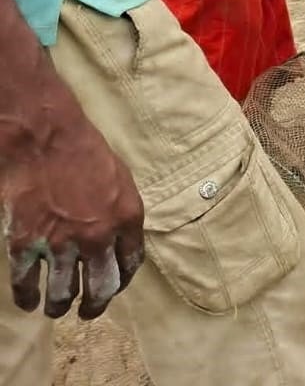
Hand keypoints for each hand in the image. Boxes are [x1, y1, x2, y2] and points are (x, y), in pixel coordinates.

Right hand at [2, 81, 144, 318]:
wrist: (44, 138)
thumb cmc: (84, 151)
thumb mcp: (120, 180)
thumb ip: (121, 213)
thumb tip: (119, 240)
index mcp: (127, 218)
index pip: (130, 264)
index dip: (121, 281)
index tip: (114, 287)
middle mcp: (99, 237)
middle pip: (102, 288)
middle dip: (95, 305)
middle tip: (88, 311)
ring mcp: (62, 244)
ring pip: (64, 293)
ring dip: (60, 306)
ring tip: (57, 308)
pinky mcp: (27, 244)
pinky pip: (27, 284)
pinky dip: (27, 297)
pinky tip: (29, 301)